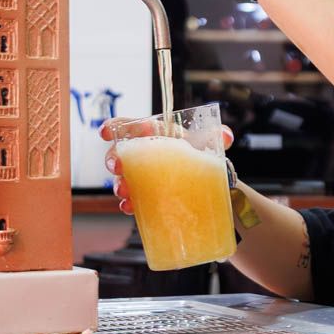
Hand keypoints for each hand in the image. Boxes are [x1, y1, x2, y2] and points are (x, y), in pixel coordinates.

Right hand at [101, 121, 236, 216]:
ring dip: (118, 184)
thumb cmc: (204, 156)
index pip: (132, 126)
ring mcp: (144, 177)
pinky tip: (129, 208)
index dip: (117, 126)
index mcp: (157, 136)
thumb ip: (219, 135)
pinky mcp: (147, 196)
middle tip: (116, 167)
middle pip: (121, 153)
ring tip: (124, 192)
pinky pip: (131, 200)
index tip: (107, 132)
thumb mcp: (211, 143)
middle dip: (113, 158)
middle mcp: (146, 155)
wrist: (212, 185)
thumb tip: (226, 135)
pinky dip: (128, 204)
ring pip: (122, 178)